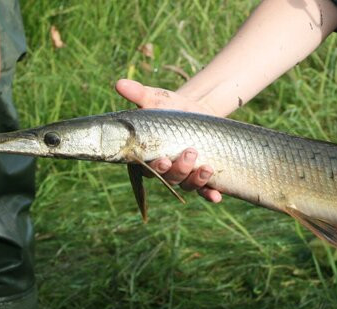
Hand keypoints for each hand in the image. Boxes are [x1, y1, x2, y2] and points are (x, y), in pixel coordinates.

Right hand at [116, 79, 221, 201]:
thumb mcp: (156, 99)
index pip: (147, 169)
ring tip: (207, 167)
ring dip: (197, 180)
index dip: (155, 168)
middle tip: (190, 153)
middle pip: (169, 178)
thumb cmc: (170, 106)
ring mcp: (184, 174)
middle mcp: (166, 169)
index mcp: (149, 155)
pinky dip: (210, 195)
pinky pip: (204, 191)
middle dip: (180, 169)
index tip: (163, 160)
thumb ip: (138, 94)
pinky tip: (217, 197)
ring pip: (187, 185)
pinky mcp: (201, 176)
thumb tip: (119, 83)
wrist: (196, 110)